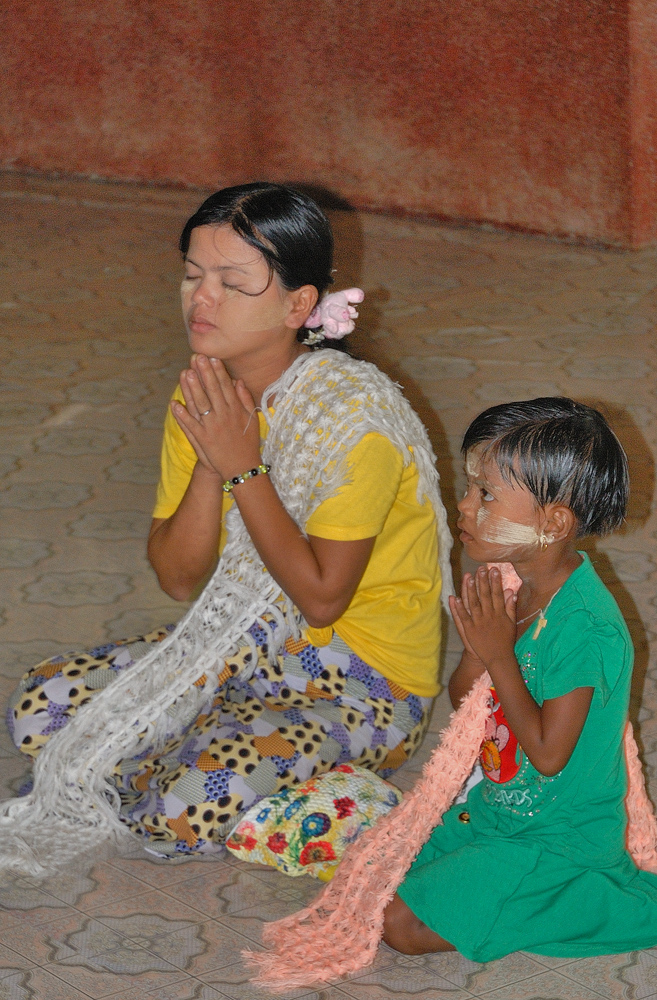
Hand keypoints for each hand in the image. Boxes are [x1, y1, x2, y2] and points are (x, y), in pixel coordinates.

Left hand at [172, 355, 261, 479]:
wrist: (242, 468)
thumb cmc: (248, 443)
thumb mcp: (252, 420)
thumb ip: (245, 399)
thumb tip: (238, 381)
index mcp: (236, 410)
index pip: (225, 386)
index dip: (218, 371)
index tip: (211, 357)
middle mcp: (223, 416)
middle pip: (212, 391)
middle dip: (204, 373)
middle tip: (197, 357)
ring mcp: (212, 427)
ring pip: (200, 404)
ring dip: (191, 389)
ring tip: (185, 373)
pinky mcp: (203, 439)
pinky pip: (190, 425)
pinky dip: (181, 415)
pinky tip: (174, 403)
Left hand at [449, 566, 516, 669]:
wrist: (498, 658)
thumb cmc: (505, 640)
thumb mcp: (511, 623)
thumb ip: (510, 607)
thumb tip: (512, 591)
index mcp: (499, 614)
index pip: (497, 594)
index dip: (495, 581)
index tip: (494, 570)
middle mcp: (489, 617)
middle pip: (485, 596)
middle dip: (482, 581)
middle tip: (481, 568)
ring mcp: (478, 623)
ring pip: (473, 604)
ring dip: (470, 590)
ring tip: (468, 577)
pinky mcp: (469, 630)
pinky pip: (463, 617)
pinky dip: (459, 608)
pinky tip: (455, 597)